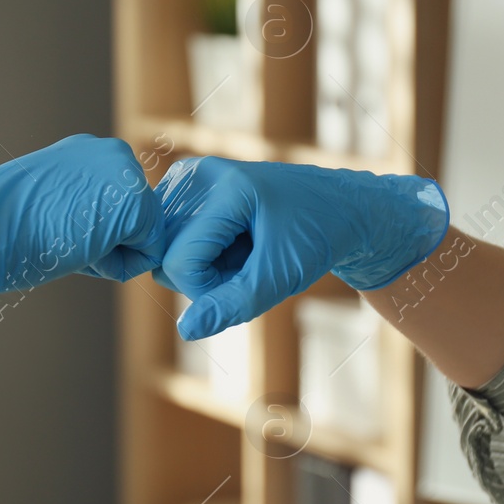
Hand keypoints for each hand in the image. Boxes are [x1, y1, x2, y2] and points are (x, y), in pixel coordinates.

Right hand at [0, 135, 164, 341]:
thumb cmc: (5, 225)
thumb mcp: (51, 201)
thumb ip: (83, 202)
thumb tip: (104, 228)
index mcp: (91, 150)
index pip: (117, 206)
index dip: (91, 231)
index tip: (56, 225)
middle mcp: (114, 152)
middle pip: (135, 220)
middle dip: (107, 241)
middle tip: (62, 235)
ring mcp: (129, 176)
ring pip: (143, 238)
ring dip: (110, 253)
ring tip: (68, 240)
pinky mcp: (138, 206)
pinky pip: (146, 256)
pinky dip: (115, 266)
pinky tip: (80, 250)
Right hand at [153, 156, 447, 340]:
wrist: (340, 207)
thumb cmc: (318, 237)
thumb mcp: (280, 276)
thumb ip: (231, 305)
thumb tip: (185, 330)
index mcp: (225, 187)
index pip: (178, 260)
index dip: (206, 289)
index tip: (248, 281)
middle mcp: (199, 173)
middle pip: (164, 252)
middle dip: (202, 275)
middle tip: (249, 265)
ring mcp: (191, 175)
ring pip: (163, 246)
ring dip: (201, 264)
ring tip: (244, 251)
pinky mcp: (190, 184)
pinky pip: (171, 235)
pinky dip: (199, 250)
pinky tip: (233, 242)